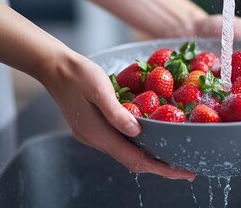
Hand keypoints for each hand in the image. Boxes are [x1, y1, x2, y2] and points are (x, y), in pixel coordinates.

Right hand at [37, 51, 195, 180]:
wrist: (54, 68)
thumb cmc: (78, 74)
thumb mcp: (100, 88)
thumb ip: (117, 112)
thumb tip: (137, 131)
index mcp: (98, 133)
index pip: (135, 159)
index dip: (161, 168)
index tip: (183, 173)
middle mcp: (95, 140)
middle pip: (133, 162)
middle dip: (160, 167)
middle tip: (186, 169)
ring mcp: (92, 136)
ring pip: (125, 154)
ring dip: (149, 157)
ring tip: (171, 156)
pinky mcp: (91, 129)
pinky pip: (119, 144)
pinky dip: (137, 146)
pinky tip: (148, 139)